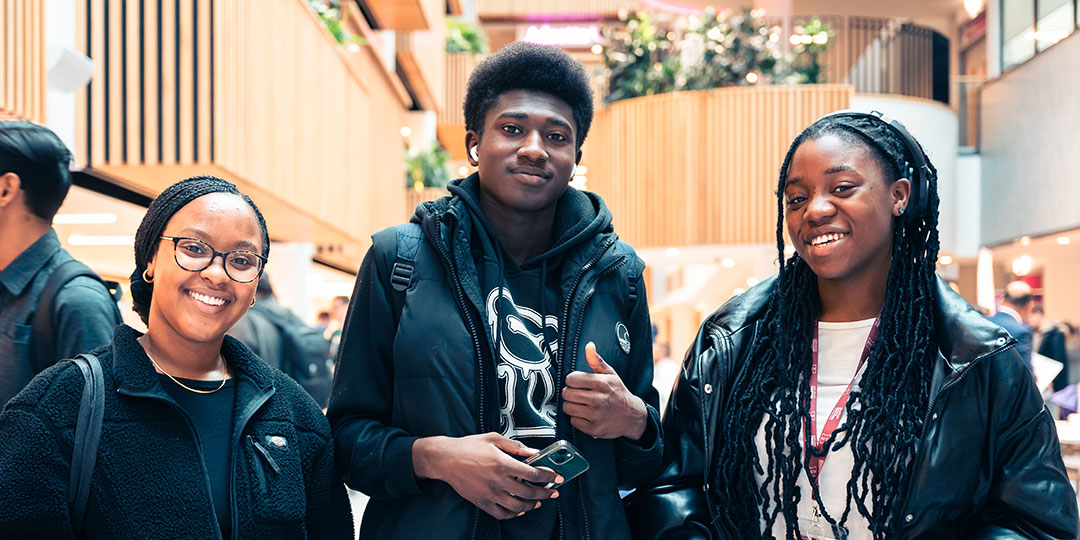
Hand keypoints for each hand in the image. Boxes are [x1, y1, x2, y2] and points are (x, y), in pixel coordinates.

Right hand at [412, 433, 561, 519]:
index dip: (548, 477)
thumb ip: (516, 446)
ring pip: (517, 506)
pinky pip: (501, 514)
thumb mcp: (494, 439)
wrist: (446, 459)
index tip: (558, 478)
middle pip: (528, 493)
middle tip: (553, 492)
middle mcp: (498, 481)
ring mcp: (489, 494)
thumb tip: (534, 452)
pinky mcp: (481, 502)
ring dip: (531, 505)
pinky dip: (513, 514)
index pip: (532, 474)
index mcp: (502, 463)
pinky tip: (519, 510)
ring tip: (538, 502)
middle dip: (545, 494)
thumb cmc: (469, 446)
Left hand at [562, 342, 647, 439]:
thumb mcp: (610, 374)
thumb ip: (596, 360)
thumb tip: (589, 345)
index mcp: (601, 383)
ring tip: (582, 404)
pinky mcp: (593, 429)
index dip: (572, 380)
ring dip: (572, 405)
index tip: (578, 383)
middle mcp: (598, 399)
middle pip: (566, 393)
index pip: (570, 379)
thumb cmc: (618, 392)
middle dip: (570, 393)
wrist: (632, 416)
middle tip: (579, 394)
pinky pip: (573, 421)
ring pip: (567, 407)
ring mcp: (595, 415)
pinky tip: (586, 414)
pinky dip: (577, 418)